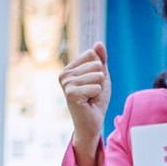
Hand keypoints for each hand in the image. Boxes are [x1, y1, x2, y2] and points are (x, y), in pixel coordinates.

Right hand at [59, 41, 110, 165]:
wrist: (92, 122)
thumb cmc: (96, 100)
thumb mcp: (101, 77)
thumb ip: (101, 60)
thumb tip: (98, 43)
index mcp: (69, 68)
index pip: (92, 55)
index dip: (100, 70)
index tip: (93, 84)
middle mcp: (64, 74)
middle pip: (96, 64)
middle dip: (100, 81)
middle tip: (92, 93)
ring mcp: (66, 83)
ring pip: (97, 76)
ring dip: (99, 89)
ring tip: (91, 98)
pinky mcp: (71, 93)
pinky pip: (96, 87)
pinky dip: (98, 96)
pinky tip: (89, 103)